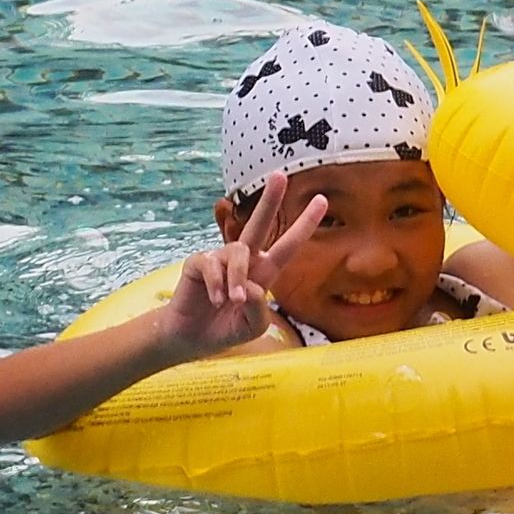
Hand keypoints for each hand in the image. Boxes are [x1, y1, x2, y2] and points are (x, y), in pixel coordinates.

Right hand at [156, 172, 326, 355]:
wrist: (191, 339)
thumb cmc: (226, 329)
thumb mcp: (252, 327)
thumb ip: (258, 310)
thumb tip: (250, 286)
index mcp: (263, 272)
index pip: (287, 245)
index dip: (304, 224)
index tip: (322, 201)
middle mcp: (244, 260)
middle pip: (259, 223)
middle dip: (270, 200)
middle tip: (279, 175)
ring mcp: (220, 259)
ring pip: (237, 252)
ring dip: (235, 277)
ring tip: (230, 301)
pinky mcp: (198, 263)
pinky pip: (211, 263)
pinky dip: (215, 283)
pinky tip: (214, 299)